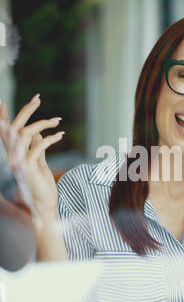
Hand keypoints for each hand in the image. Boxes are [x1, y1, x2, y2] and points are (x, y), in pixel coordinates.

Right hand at [0, 95, 63, 219]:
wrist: (43, 204)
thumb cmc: (41, 184)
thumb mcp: (38, 162)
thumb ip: (36, 147)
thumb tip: (37, 133)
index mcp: (14, 154)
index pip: (5, 132)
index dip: (2, 117)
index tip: (1, 102)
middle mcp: (13, 156)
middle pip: (15, 127)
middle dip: (26, 110)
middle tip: (37, 98)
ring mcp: (19, 161)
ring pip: (26, 132)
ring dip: (43, 123)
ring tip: (57, 120)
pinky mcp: (29, 166)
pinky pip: (38, 146)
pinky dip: (50, 138)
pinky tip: (60, 135)